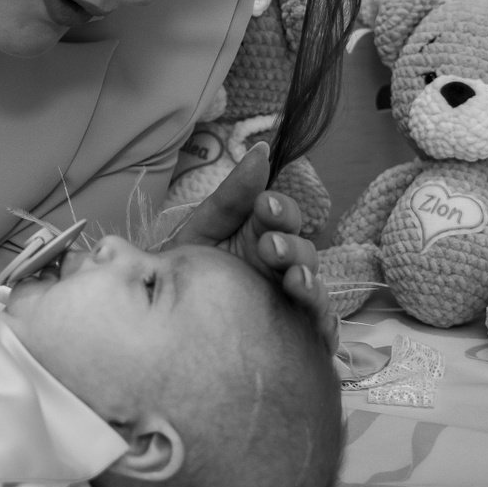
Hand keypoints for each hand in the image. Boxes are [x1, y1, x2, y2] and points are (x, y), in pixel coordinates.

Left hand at [172, 143, 337, 353]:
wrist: (161, 326)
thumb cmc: (185, 275)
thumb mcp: (202, 232)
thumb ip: (231, 196)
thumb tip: (262, 150)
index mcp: (260, 237)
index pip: (284, 218)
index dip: (281, 210)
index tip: (266, 207)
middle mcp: (278, 268)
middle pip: (303, 251)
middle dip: (291, 246)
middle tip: (269, 247)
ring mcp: (287, 302)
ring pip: (314, 289)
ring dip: (309, 282)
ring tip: (293, 280)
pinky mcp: (294, 336)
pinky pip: (319, 331)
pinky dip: (325, 328)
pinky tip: (321, 328)